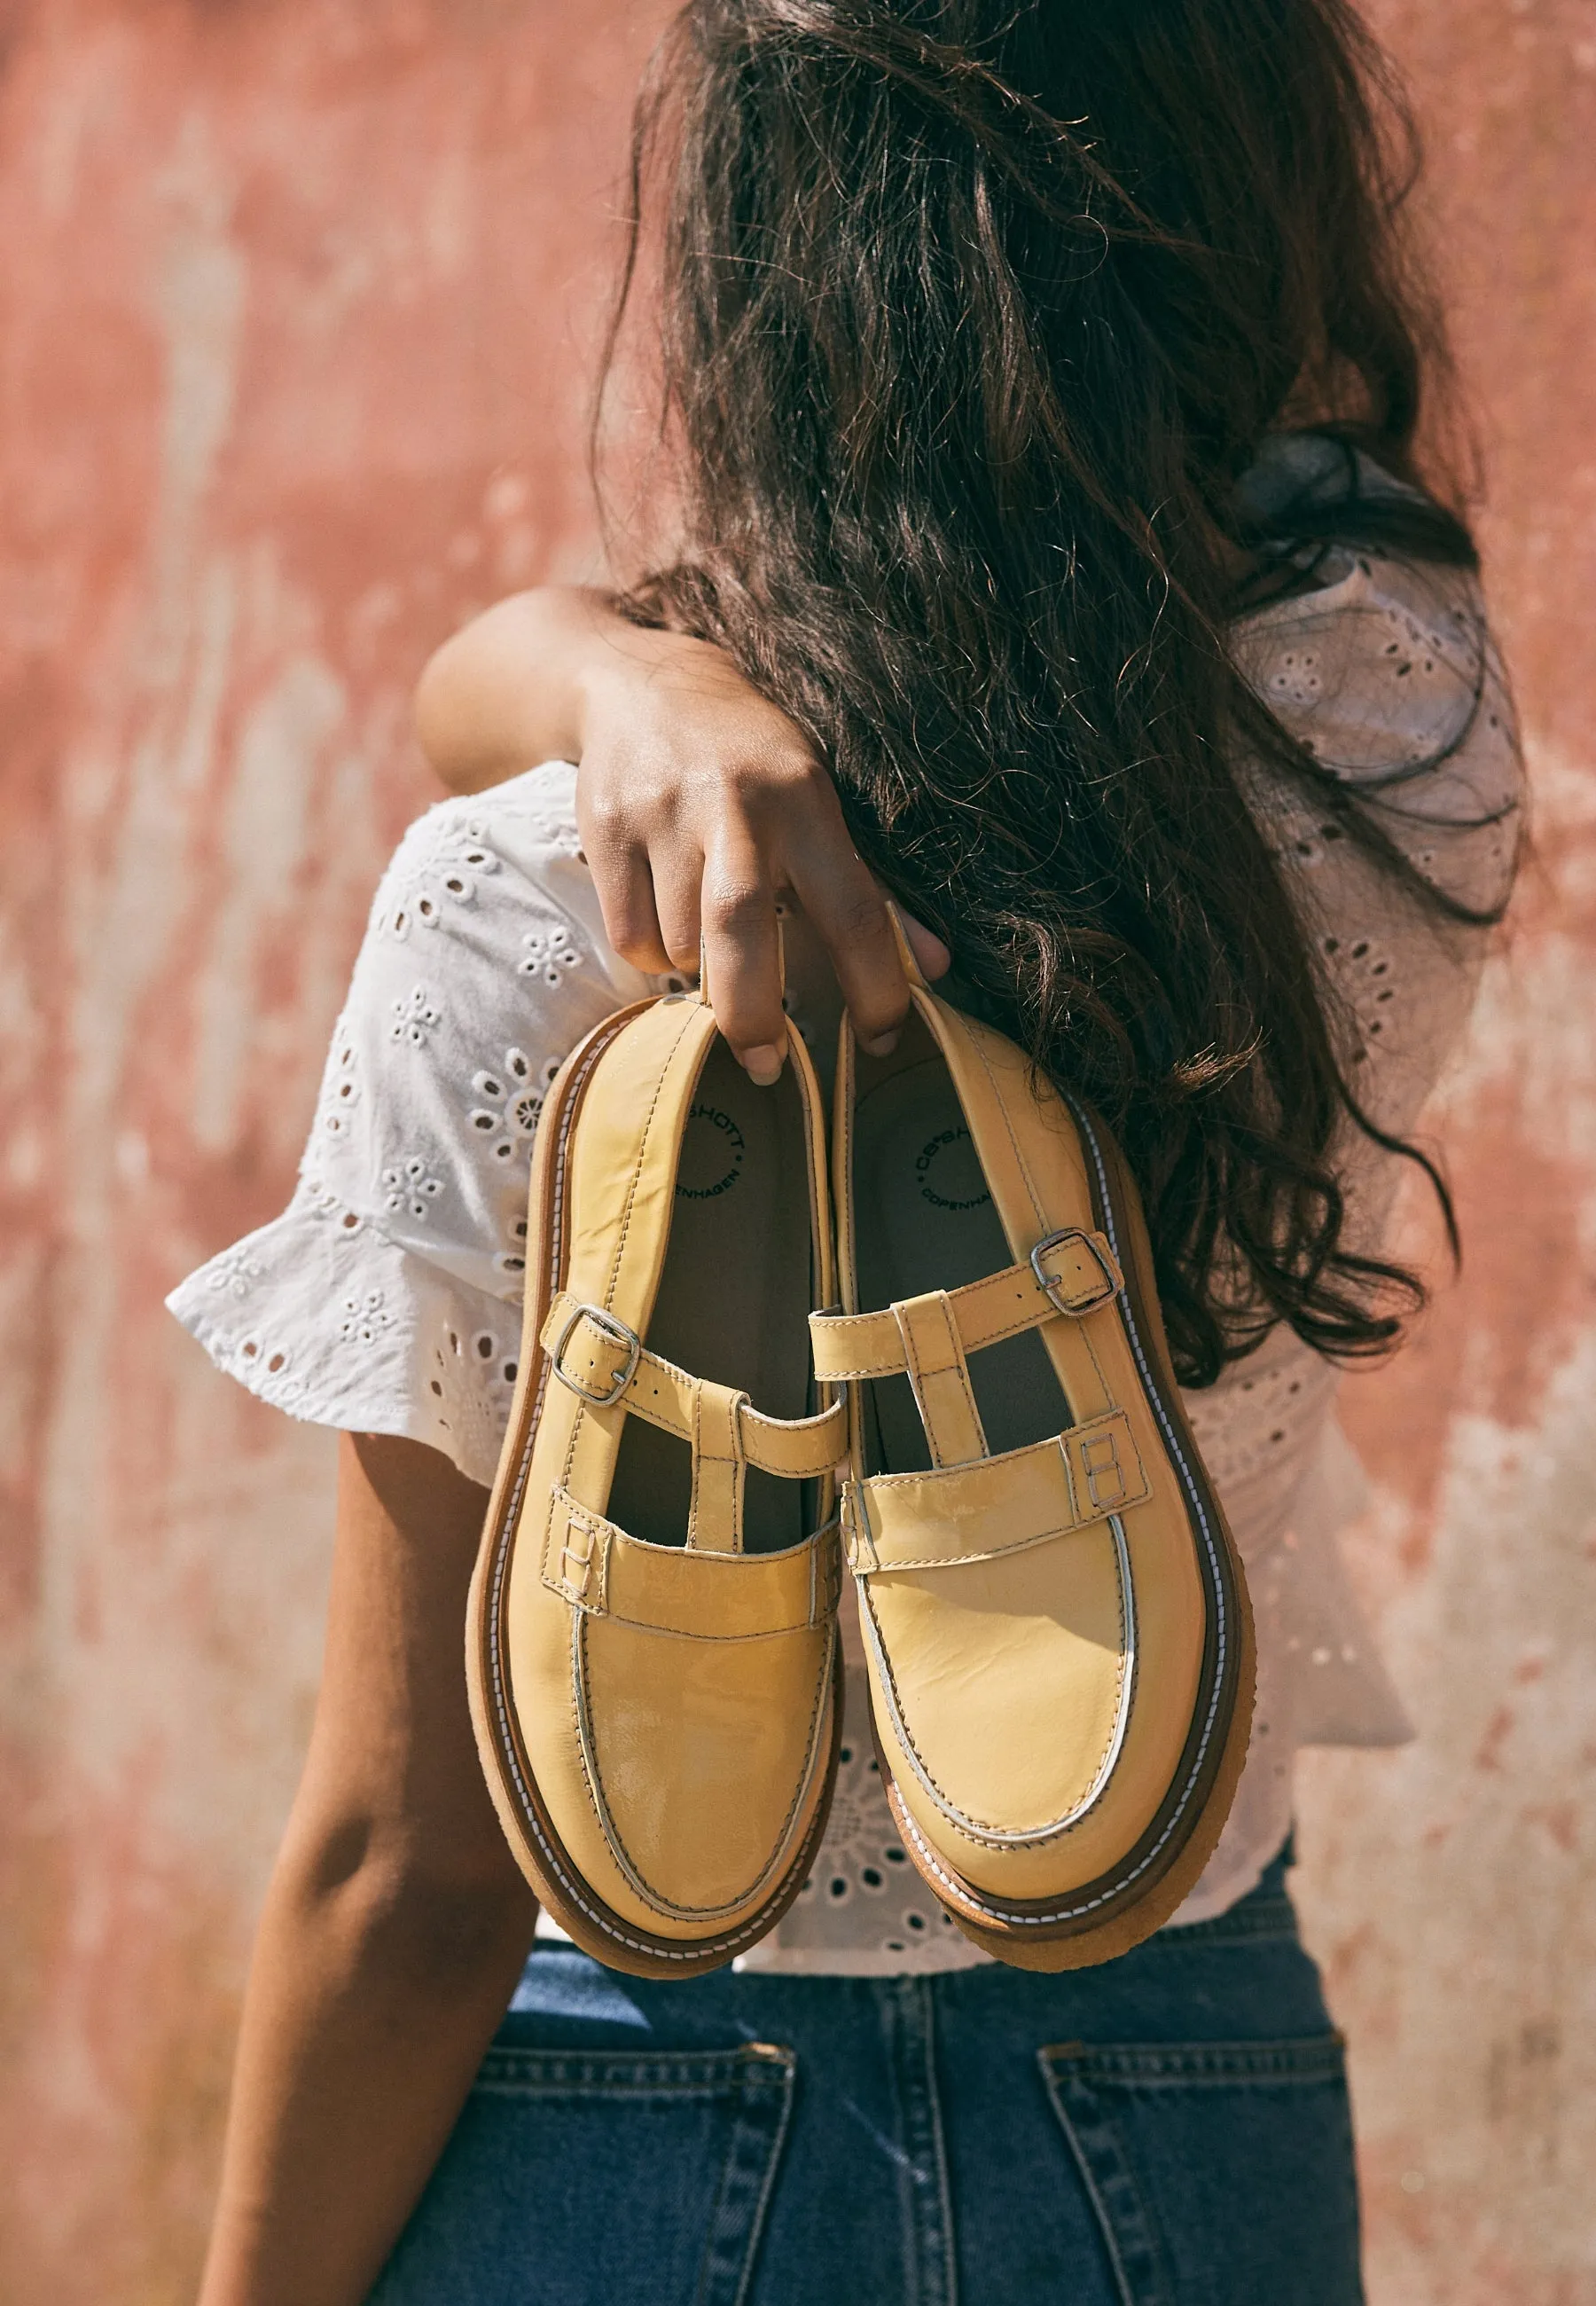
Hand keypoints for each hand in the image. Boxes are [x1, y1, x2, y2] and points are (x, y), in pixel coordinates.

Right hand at [415, 589, 947, 1081]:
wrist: (642, 686)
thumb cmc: (754, 762)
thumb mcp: (821, 805)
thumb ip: (873, 892)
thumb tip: (934, 969)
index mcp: (806, 800)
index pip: (852, 909)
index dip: (874, 986)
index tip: (880, 1039)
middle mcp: (735, 805)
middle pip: (741, 930)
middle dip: (753, 1014)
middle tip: (768, 1065)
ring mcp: (663, 814)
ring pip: (681, 944)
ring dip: (699, 975)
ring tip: (710, 954)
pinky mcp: (607, 827)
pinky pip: (630, 933)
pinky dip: (651, 953)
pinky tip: (665, 922)